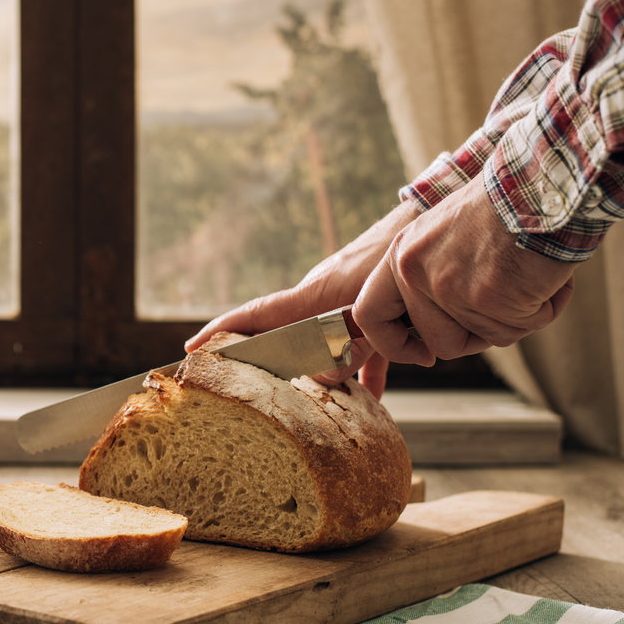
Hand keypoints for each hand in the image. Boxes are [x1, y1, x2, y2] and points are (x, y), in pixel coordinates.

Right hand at [185, 201, 421, 396]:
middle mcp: (322, 304)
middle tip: (251, 389)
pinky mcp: (378, 313)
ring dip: (328, 374)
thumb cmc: (397, 256)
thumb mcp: (368, 307)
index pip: (254, 315)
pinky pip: (365, 352)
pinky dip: (367, 375)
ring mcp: (347, 309)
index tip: (192, 349)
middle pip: (287, 342)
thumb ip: (346, 348)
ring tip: (323, 401)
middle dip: (273, 366)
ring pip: (327, 351)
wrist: (431, 221)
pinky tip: (374, 399)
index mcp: (310, 297)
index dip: (221, 332)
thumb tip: (321, 381)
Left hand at [354, 175, 577, 364]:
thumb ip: (432, 279)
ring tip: (530, 277)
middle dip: (476, 336)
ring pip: (485, 337)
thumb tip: (432, 336)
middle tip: (505, 308)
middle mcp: (415, 272)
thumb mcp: (445, 237)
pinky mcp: (486, 297)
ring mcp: (448, 287)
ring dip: (515, 318)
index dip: (393, 344)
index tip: (422, 353)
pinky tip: (550, 275)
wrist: (543, 179)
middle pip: (438, 342)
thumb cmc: (506, 207)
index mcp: (401, 256)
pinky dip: (545, 307)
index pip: (369, 315)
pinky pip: (521, 326)